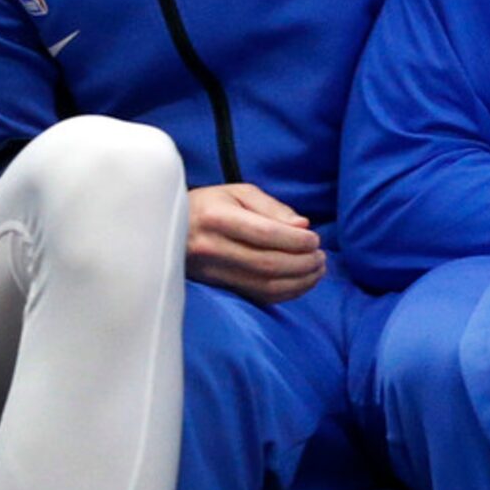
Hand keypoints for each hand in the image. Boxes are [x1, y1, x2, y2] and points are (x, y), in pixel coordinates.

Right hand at [187, 183, 326, 303]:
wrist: (167, 228)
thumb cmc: (209, 205)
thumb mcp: (238, 193)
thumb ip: (272, 208)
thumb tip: (303, 227)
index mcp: (217, 218)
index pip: (265, 234)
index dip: (296, 241)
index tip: (315, 240)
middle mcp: (211, 248)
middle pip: (268, 264)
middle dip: (303, 263)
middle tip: (321, 257)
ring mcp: (211, 272)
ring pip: (265, 285)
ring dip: (300, 281)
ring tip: (317, 269)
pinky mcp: (217, 287)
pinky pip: (258, 296)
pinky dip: (287, 293)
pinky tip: (302, 282)